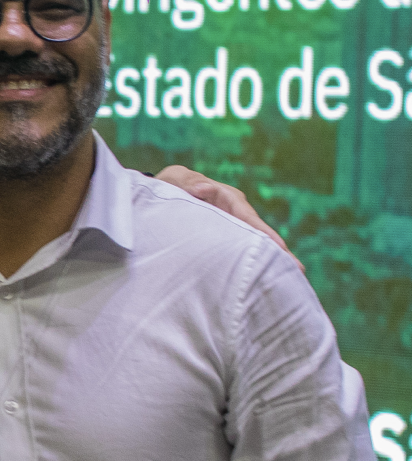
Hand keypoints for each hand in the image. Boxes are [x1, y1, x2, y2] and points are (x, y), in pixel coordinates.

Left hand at [155, 166, 303, 271]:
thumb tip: (202, 189)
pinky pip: (239, 251)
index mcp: (227, 199)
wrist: (162, 193)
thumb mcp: (176, 181)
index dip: (264, 233)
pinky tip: (262, 279)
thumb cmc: (171, 186)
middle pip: (259, 234)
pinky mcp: (224, 239)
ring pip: (252, 245)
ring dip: (269, 259)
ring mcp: (232, 226)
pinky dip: (251, 263)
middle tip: (297, 270)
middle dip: (277, 251)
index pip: (249, 218)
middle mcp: (235, 213)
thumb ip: (188, 183)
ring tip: (288, 278)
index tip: (281, 248)